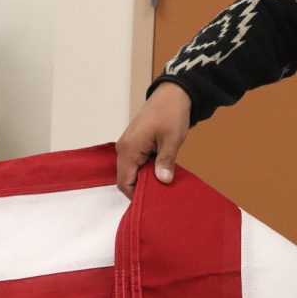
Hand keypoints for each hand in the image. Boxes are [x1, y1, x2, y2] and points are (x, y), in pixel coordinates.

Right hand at [115, 82, 191, 197]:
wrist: (172, 95)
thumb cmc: (171, 113)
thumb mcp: (172, 140)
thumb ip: (165, 162)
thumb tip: (162, 182)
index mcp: (129, 149)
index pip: (124, 182)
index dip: (136, 195)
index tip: (153, 202)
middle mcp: (124, 149)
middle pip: (126, 179)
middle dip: (141, 189)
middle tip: (161, 196)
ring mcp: (128, 146)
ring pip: (131, 171)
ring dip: (145, 179)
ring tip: (162, 185)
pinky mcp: (135, 144)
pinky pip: (136, 163)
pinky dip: (146, 170)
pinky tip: (161, 173)